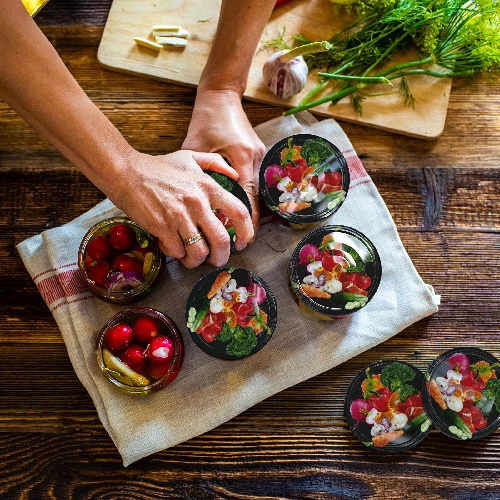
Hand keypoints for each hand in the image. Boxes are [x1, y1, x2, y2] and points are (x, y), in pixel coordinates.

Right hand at [111, 149, 253, 268]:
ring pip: (199, 251)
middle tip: (217, 260)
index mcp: (208, 186)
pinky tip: (171, 247)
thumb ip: (215, 164)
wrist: (125, 171)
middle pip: (222, 240)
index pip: (239, 212)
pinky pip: (177, 251)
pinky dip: (176, 254)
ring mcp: (180, 216)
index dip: (247, 232)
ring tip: (192, 259)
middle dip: (222, 256)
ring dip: (197, 261)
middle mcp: (198, 203)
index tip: (244, 243)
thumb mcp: (190, 157)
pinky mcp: (162, 227)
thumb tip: (235, 175)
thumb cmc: (157, 166)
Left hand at [182, 89, 265, 234]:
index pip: (248, 197)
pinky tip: (237, 207)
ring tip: (238, 229)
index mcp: (242, 157)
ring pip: (257, 190)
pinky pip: (254, 179)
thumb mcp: (194, 146)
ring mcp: (260, 155)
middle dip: (250, 221)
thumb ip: (195, 173)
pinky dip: (247, 195)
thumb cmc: (206, 118)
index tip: (241, 239)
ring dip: (249, 208)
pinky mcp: (258, 153)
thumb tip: (188, 201)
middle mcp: (256, 157)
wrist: (222, 95)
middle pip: (257, 197)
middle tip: (240, 241)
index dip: (246, 221)